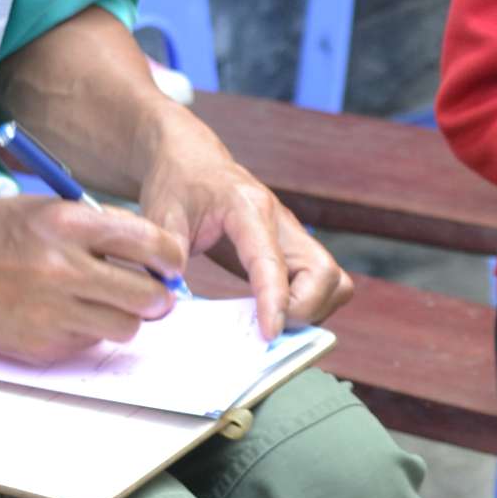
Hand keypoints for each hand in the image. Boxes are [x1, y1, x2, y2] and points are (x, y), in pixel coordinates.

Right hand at [0, 197, 188, 362]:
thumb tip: (150, 250)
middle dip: (158, 296)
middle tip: (153, 293)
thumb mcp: (43, 207)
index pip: (152, 245)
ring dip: (125, 317)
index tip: (170, 263)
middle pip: (149, 296)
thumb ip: (95, 225)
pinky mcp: (42, 343)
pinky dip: (88, 330)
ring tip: (104, 302)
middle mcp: (64, 268)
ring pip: (127, 327)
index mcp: (67, 224)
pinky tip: (65, 313)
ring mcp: (53, 311)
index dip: (171, 258)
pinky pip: (90, 343)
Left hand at [139, 110, 351, 340]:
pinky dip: (312, 306)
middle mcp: (283, 222)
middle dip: (305, 310)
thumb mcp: (161, 214)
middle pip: (325, 274)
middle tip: (266, 326)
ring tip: (272, 321)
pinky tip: (275, 311)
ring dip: (313, 311)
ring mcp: (295, 237)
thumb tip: (170, 294)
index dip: (275, 302)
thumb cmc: (178, 185)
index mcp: (248, 208)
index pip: (273, 261)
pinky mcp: (297, 251)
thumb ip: (167, 252)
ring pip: (335, 282)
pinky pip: (326, 286)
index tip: (269, 335)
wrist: (192, 162)